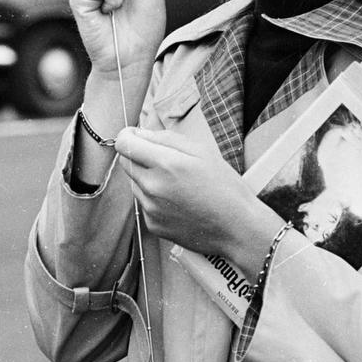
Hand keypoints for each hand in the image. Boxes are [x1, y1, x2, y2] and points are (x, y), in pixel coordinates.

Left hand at [114, 127, 278, 277]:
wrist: (237, 228)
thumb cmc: (225, 188)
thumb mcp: (202, 152)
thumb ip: (167, 138)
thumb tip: (141, 133)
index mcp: (165, 164)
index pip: (124, 144)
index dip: (128, 135)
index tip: (136, 135)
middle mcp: (152, 187)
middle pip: (126, 163)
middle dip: (138, 155)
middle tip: (163, 157)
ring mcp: (151, 209)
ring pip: (135, 184)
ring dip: (147, 178)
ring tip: (177, 183)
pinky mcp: (153, 225)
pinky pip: (144, 204)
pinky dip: (155, 199)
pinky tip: (178, 201)